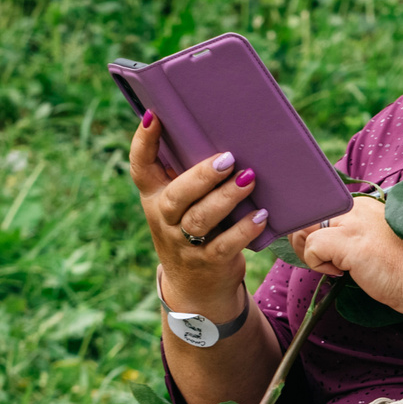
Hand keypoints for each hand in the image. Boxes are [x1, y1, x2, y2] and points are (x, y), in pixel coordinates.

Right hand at [130, 117, 263, 315]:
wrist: (197, 287)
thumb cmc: (195, 230)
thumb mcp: (183, 205)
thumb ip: (190, 177)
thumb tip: (221, 135)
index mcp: (155, 197)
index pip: (140, 168)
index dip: (143, 143)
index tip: (154, 116)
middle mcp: (164, 219)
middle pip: (176, 196)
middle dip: (201, 176)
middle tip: (228, 158)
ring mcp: (184, 243)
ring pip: (200, 219)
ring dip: (226, 197)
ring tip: (249, 178)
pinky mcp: (209, 262)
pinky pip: (225, 244)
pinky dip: (243, 229)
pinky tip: (261, 215)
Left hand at [296, 198, 402, 313]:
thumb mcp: (377, 241)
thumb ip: (354, 234)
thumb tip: (323, 242)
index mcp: (363, 206)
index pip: (322, 209)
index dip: (316, 230)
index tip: (328, 251)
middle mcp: (356, 208)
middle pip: (308, 215)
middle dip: (304, 239)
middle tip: (321, 261)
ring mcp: (352, 223)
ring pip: (305, 228)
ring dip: (308, 251)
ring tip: (330, 267)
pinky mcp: (348, 241)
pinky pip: (313, 247)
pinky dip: (317, 264)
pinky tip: (339, 273)